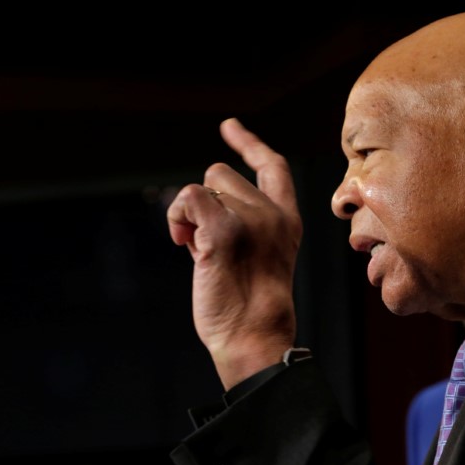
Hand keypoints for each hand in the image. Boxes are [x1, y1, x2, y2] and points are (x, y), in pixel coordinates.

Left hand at [167, 118, 302, 388]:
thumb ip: (239, 223)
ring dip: (190, 215)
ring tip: (199, 251)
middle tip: (205, 242)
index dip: (248, 144)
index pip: (272, 165)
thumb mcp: (257, 255)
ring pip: (203, 187)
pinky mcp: (224, 230)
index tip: (229, 127)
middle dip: (206, 203)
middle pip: (222, 174)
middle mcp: (273, 213)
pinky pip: (188, 198)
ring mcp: (252, 219)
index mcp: (287, 220)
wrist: (253, 337)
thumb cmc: (248, 307)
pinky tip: (182, 241)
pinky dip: (177, 216)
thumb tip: (197, 205)